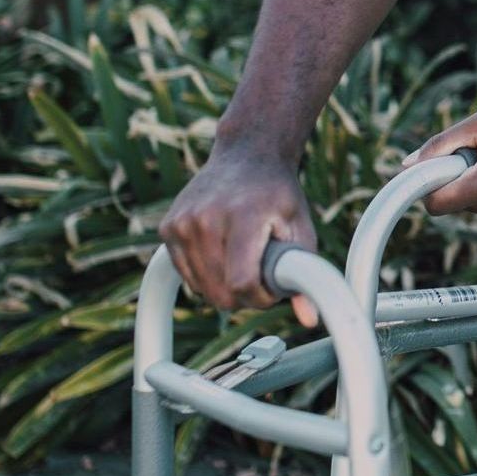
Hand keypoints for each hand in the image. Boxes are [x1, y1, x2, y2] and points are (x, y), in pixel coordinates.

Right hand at [157, 146, 320, 328]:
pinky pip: (186, 275)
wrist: (246, 155)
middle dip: (245, 296)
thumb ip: (305, 275)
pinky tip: (224, 253)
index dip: (261, 298)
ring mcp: (182, 222)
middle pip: (220, 292)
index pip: (242, 282)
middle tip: (262, 275)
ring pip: (201, 289)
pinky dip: (206, 275)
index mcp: (242, 217)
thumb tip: (308, 320)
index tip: (273, 290)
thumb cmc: (278, 195)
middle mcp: (205, 218)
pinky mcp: (168, 227)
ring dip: (225, 287)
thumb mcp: (301, 229)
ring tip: (244, 260)